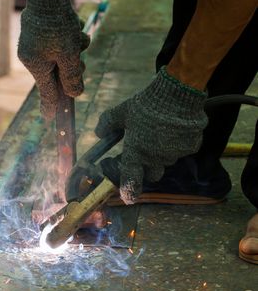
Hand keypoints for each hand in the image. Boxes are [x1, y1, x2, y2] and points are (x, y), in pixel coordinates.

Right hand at [18, 0, 89, 119]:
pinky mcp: (45, 33)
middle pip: (59, 74)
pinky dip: (72, 39)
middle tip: (80, 60)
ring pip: (64, 57)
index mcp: (35, 65)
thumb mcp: (69, 55)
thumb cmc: (58, 26)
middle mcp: (33, 56)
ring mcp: (38, 44)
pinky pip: (62, 44)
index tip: (50, 119)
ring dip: (76, 50)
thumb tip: (75, 94)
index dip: (51, 106)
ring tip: (77, 36)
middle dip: (74, 67)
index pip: (47, 92)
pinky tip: (74, 28)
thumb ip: (72, 77)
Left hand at [95, 68, 207, 203]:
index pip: (131, 179)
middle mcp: (155, 158)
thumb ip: (108, 123)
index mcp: (136, 151)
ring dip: (163, 153)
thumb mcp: (122, 111)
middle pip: (152, 173)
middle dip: (149, 166)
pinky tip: (177, 127)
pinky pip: (182, 150)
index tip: (128, 197)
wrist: (177, 94)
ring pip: (167, 160)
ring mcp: (174, 154)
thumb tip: (99, 133)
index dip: (129, 190)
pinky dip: (179, 143)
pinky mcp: (191, 147)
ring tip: (162, 131)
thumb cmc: (146, 104)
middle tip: (147, 148)